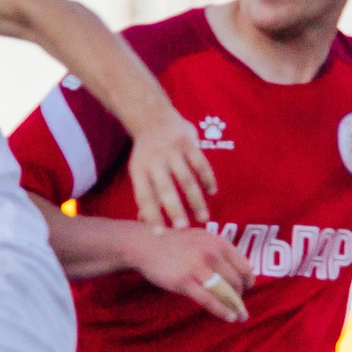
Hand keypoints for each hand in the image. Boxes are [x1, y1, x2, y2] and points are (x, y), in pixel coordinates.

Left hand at [126, 112, 216, 229]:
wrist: (152, 116)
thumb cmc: (146, 152)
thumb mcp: (139, 169)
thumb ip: (144, 193)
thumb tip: (143, 221)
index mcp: (139, 169)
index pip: (144, 196)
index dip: (151, 215)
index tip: (160, 234)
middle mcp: (155, 160)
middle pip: (165, 189)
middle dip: (175, 210)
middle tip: (183, 229)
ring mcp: (172, 150)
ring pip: (186, 179)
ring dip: (195, 200)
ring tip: (203, 218)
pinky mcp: (188, 141)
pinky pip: (200, 163)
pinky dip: (208, 179)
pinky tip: (212, 192)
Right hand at [129, 225, 252, 322]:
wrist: (146, 245)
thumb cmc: (173, 243)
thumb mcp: (200, 238)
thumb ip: (217, 250)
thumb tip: (233, 268)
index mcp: (218, 242)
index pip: (243, 265)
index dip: (248, 280)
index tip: (247, 289)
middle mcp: (211, 253)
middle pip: (236, 280)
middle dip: (240, 296)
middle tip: (239, 304)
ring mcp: (198, 267)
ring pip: (225, 291)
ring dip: (236, 306)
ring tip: (240, 316)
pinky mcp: (185, 281)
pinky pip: (209, 300)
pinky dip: (222, 311)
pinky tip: (230, 318)